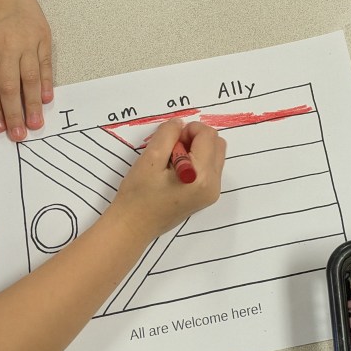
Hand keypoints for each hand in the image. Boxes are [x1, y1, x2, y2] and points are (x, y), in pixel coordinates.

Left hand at [0, 0, 52, 140]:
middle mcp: (7, 46)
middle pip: (11, 87)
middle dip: (15, 114)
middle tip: (19, 136)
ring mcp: (27, 42)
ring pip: (31, 79)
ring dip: (34, 104)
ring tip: (36, 124)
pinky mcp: (42, 37)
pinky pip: (45, 65)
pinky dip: (47, 83)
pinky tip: (47, 99)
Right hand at [111, 120, 224, 241]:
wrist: (133, 226)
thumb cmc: (138, 194)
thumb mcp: (150, 158)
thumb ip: (168, 134)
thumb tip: (180, 124)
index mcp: (202, 176)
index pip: (208, 135)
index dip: (189, 130)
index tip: (170, 141)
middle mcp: (213, 185)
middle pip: (217, 143)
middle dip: (196, 138)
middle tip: (172, 149)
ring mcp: (212, 193)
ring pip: (215, 154)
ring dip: (196, 149)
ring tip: (172, 161)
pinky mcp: (206, 196)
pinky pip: (210, 168)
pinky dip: (196, 161)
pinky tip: (176, 171)